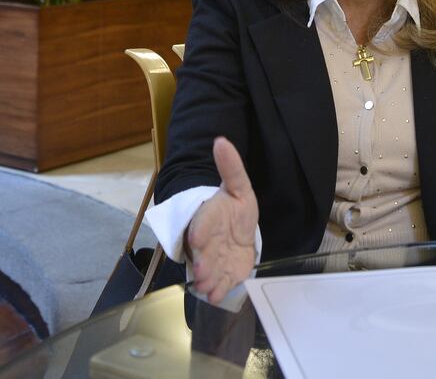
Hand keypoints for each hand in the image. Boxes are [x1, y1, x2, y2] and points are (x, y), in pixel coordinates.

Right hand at [187, 137, 258, 303]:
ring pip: (209, 270)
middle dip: (202, 261)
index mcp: (209, 216)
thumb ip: (231, 166)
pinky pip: (220, 283)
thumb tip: (221, 140)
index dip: (200, 230)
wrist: (236, 230)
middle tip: (202, 271)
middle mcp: (207, 240)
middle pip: (203, 252)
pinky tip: (218, 296)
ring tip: (208, 287)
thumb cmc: (235, 207)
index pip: (202, 223)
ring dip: (208, 279)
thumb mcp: (238, 186)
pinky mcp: (224, 273)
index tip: (197, 238)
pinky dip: (219, 291)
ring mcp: (214, 258)